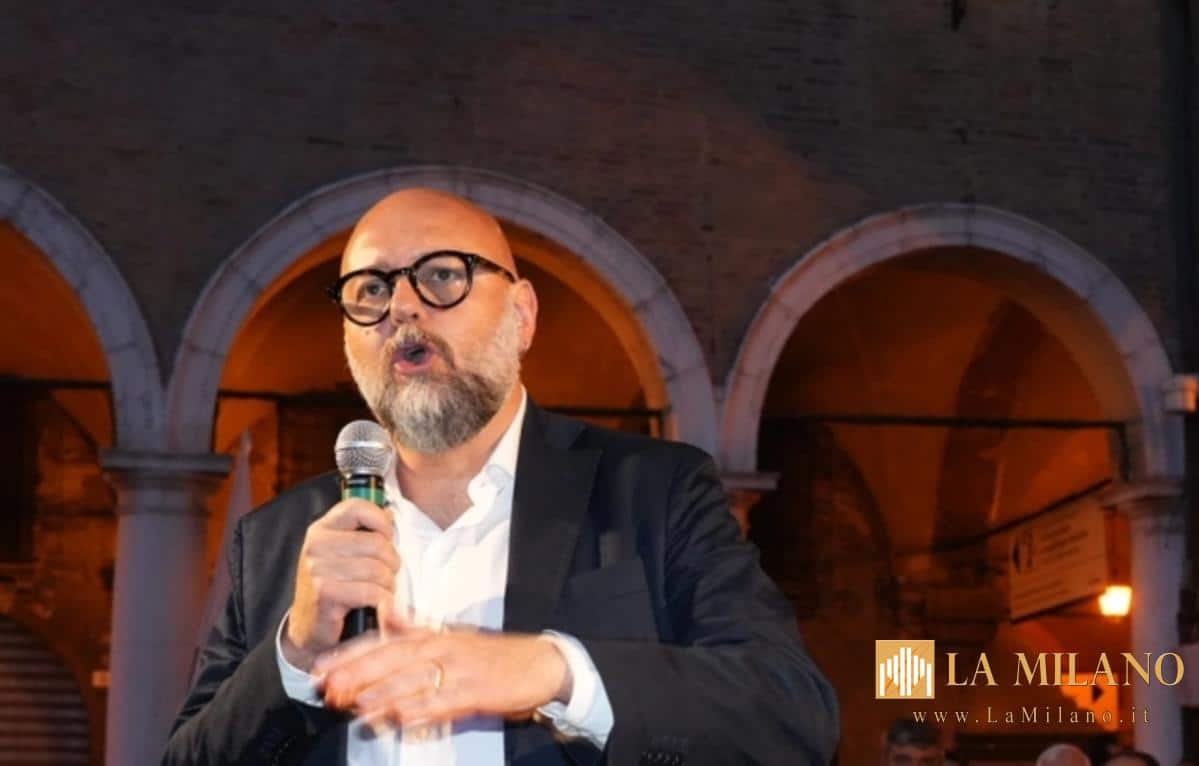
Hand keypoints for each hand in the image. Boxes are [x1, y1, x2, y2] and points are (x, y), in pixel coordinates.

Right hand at [281, 498, 399, 670]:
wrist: (309, 628)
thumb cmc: (335, 587)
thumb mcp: (344, 553)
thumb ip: (365, 531)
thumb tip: (389, 512)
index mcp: (322, 528)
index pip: (358, 507)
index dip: (381, 522)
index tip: (386, 538)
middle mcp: (316, 544)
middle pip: (377, 543)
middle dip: (391, 563)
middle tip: (386, 575)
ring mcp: (317, 569)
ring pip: (378, 569)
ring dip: (388, 585)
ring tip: (379, 591)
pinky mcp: (325, 594)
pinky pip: (371, 591)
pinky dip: (382, 601)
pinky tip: (375, 605)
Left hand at [311, 613, 571, 727]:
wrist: (539, 663)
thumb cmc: (493, 656)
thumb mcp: (452, 635)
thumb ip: (416, 629)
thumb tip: (387, 613)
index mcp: (433, 636)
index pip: (383, 642)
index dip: (350, 655)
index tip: (321, 668)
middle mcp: (442, 649)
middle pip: (391, 660)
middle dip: (356, 675)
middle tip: (328, 689)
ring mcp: (459, 670)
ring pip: (413, 682)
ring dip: (381, 695)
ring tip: (353, 706)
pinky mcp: (477, 692)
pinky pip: (444, 702)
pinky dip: (422, 710)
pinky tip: (401, 719)